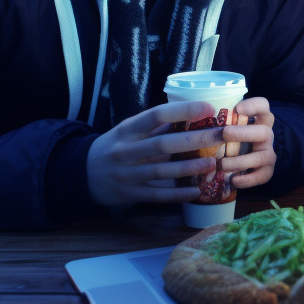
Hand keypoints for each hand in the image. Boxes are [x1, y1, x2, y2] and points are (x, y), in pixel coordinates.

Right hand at [87, 101, 228, 207]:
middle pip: (164, 144)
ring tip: (213, 163)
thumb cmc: (115, 147)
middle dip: (196, 139)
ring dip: (190, 168)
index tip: (208, 108)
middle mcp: (126, 151)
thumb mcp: (128, 131)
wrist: (81, 174)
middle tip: (222, 135)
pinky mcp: (129, 194)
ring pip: (162, 170)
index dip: (183, 111)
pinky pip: (157, 195)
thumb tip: (193, 114)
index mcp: (127, 130)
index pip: (156, 115)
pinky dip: (177, 194)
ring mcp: (127, 174)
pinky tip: (196, 191)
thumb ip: (156, 126)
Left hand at [221, 97, 276, 189]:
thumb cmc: (232, 140)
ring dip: (241, 161)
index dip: (253, 106)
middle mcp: (266, 135)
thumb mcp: (228, 127)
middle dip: (243, 133)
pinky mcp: (267, 170)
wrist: (245, 161)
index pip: (263, 106)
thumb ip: (218, 122)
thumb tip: (193, 117)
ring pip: (262, 157)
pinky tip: (235, 180)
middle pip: (264, 132)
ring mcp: (268, 153)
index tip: (237, 109)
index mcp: (259, 120)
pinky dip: (249, 180)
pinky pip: (263, 176)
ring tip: (223, 164)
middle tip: (225, 134)